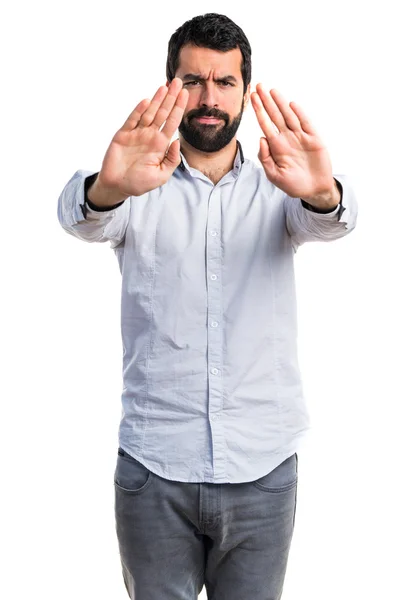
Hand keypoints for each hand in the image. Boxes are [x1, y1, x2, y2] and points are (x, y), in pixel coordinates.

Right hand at [96, 78, 188, 198]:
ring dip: (157, 100)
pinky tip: (147, 101)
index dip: (179, 108)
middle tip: (177, 81)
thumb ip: (171, 160)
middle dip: (170, 97)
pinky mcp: (123, 135)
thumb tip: (177, 142)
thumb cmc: (140, 182)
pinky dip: (139, 111)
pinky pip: (132, 120)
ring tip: (165, 86)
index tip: (185, 94)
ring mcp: (136, 134)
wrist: (118, 186)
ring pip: (149, 113)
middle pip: (163, 113)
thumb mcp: (161, 176)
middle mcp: (150, 136)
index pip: (172, 122)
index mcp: (160, 144)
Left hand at [251, 84, 337, 207]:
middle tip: (258, 86)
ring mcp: (300, 137)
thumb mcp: (274, 175)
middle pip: (275, 116)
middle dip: (266, 101)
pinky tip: (291, 105)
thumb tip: (261, 138)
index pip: (265, 124)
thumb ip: (265, 158)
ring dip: (280, 103)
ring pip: (289, 116)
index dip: (259, 111)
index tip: (252, 98)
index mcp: (276, 146)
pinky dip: (299, 114)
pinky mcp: (314, 139)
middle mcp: (287, 138)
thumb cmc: (293, 184)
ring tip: (272, 91)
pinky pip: (306, 123)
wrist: (314, 190)